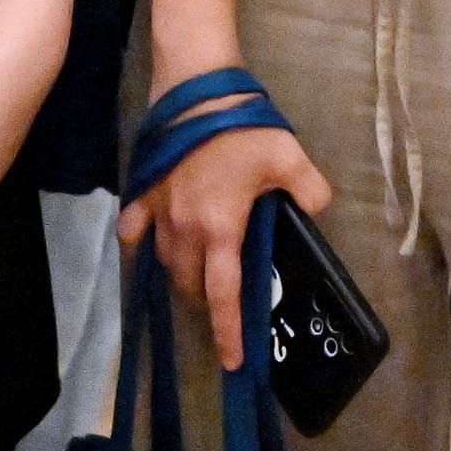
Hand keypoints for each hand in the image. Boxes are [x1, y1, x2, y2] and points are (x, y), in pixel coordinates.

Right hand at [117, 115, 336, 371]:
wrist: (195, 89)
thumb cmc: (241, 128)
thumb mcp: (289, 158)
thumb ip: (310, 191)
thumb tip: (317, 210)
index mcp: (220, 228)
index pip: (224, 294)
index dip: (228, 331)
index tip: (231, 361)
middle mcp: (184, 230)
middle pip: (191, 284)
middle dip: (207, 298)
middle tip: (223, 294)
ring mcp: (158, 212)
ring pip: (166, 262)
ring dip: (182, 274)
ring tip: (198, 270)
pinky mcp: (142, 192)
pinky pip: (133, 231)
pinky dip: (140, 243)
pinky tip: (147, 245)